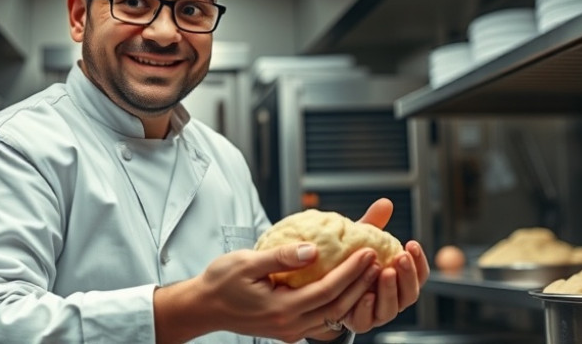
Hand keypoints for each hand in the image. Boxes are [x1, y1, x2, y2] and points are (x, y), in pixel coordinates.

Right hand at [184, 242, 381, 342]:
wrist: (203, 307)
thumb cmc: (221, 281)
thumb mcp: (247, 262)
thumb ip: (282, 257)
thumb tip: (313, 250)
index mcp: (281, 309)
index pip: (327, 290)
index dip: (351, 271)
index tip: (368, 251)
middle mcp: (289, 325)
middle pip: (336, 306)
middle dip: (360, 282)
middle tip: (377, 259)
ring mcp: (290, 331)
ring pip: (332, 316)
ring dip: (353, 295)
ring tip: (369, 273)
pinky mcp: (288, 329)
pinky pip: (321, 321)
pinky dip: (338, 305)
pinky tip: (347, 290)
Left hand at [337, 198, 429, 333]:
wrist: (325, 286)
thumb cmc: (350, 260)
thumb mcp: (361, 241)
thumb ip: (374, 225)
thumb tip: (385, 202)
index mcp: (399, 280)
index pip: (419, 274)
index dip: (419, 261)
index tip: (411, 243)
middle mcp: (393, 298)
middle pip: (410, 293)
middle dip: (408, 275)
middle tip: (400, 258)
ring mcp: (378, 313)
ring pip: (392, 308)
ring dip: (390, 291)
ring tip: (384, 273)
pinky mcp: (360, 322)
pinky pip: (367, 320)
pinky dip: (368, 308)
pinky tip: (365, 294)